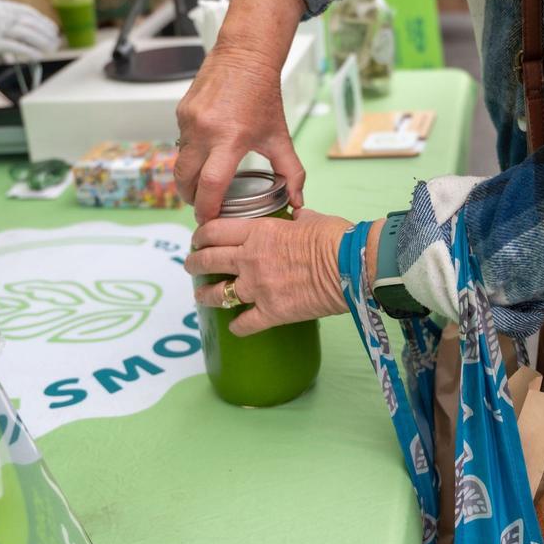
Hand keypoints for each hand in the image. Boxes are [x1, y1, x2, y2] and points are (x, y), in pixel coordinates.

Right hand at [0, 0, 58, 58]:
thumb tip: (12, 28)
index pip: (25, 11)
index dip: (41, 20)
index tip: (51, 27)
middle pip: (29, 22)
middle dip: (46, 31)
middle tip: (56, 40)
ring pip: (26, 33)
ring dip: (42, 42)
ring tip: (51, 48)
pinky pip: (16, 47)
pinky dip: (30, 51)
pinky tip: (38, 55)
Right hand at [175, 39, 305, 223]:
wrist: (244, 57)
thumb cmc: (263, 96)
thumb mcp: (280, 136)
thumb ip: (291, 171)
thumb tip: (297, 201)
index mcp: (231, 139)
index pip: (211, 184)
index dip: (207, 208)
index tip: (209, 220)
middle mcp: (205, 131)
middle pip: (185, 180)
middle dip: (191, 199)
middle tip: (203, 206)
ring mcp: (189, 121)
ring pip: (180, 162)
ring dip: (189, 178)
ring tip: (203, 185)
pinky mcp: (180, 113)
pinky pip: (180, 143)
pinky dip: (190, 155)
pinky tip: (204, 154)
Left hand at [185, 209, 351, 335]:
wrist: (352, 266)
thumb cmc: (337, 239)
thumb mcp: (312, 219)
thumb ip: (297, 219)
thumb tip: (297, 215)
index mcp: (259, 232)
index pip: (215, 230)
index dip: (201, 234)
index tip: (198, 238)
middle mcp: (251, 258)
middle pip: (208, 260)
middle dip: (194, 263)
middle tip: (191, 265)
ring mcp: (259, 287)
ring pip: (219, 293)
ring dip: (205, 295)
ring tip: (201, 297)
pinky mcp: (272, 312)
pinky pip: (245, 323)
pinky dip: (237, 327)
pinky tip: (235, 328)